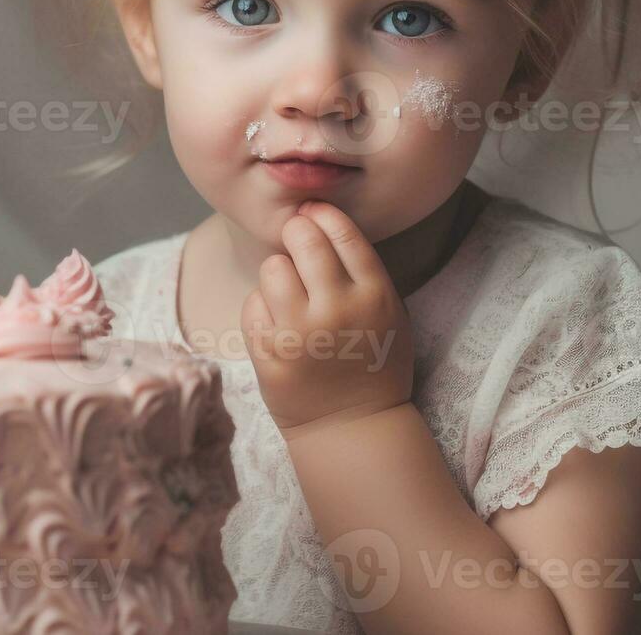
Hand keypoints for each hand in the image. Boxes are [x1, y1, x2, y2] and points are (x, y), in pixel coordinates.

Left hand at [240, 201, 414, 439]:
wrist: (351, 426)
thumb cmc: (372, 363)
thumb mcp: (388, 313)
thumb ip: (362, 271)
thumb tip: (319, 219)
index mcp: (374, 295)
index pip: (341, 231)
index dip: (321, 213)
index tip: (311, 214)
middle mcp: (338, 309)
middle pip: (303, 238)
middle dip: (295, 231)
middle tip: (295, 241)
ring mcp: (301, 332)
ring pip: (272, 267)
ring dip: (277, 272)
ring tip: (288, 291)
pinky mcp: (270, 353)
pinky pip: (252, 304)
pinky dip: (261, 307)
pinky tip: (277, 322)